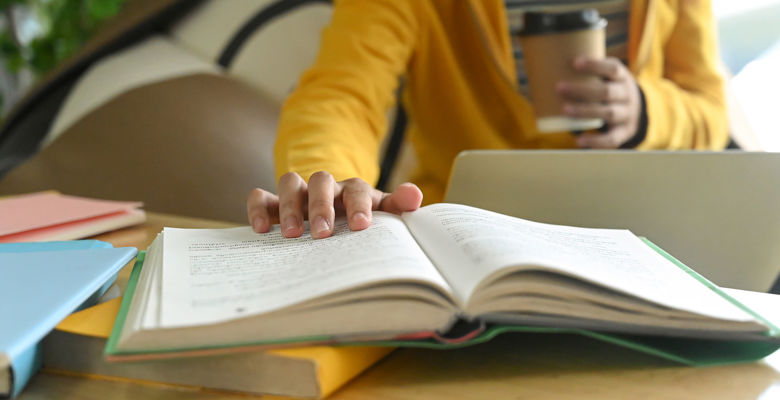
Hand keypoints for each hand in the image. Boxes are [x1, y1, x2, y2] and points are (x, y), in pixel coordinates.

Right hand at [247, 172, 422, 238]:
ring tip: (291, 235)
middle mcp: (326, 188)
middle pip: (321, 180)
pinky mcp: (275, 205)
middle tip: (322, 234)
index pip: (358, 188)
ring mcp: (300, 194)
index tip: (360, 226)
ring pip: (290, 183)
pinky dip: (259, 208)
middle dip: (321, 206)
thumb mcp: (382, 215)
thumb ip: (398, 207)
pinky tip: (261, 230)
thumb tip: (415, 196)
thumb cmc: (361, 220)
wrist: (336, 221)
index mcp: (354, 191)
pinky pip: (261, 196)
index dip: (359, 204)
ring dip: (289, 206)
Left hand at [556, 56, 641, 147]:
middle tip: (559, 87)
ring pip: (608, 113)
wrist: (636, 110)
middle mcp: (627, 94)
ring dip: (585, 111)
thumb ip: (584, 73)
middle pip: (607, 92)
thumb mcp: (605, 76)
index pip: (612, 68)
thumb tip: (542, 70)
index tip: (574, 63)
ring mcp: (627, 114)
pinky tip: (580, 141)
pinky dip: (596, 141)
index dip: (595, 65)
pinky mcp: (624, 132)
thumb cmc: (609, 88)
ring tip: (564, 110)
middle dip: (582, 90)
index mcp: (622, 77)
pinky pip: (612, 139)